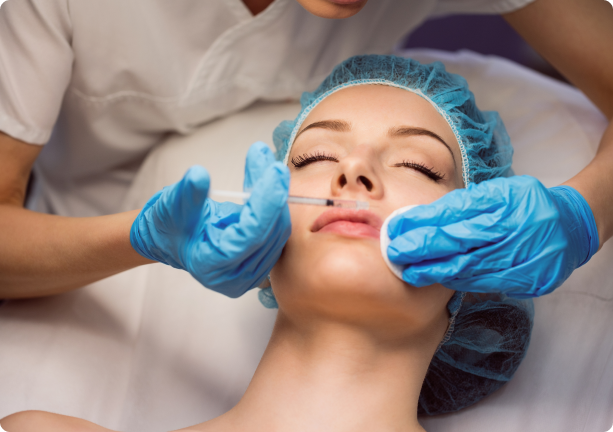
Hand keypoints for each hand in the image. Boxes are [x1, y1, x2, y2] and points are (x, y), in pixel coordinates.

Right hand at [130, 142, 290, 297]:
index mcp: (212, 267)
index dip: (265, 203)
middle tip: (268, 158)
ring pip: (278, 229)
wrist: (172, 238)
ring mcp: (251, 272)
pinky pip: (277, 229)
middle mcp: (236, 277)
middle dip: (273, 192)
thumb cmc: (169, 225)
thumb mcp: (171, 207)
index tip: (274, 170)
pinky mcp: (262, 261)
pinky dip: (274, 201)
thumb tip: (199, 175)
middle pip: (269, 232)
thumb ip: (187, 194)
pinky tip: (267, 177)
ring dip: (276, 193)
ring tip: (264, 160)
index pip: (250, 236)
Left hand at [386, 176, 598, 297]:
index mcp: (508, 203)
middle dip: (424, 252)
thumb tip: (418, 218)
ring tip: (411, 271)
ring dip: (437, 272)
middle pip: (462, 246)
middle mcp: (517, 231)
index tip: (397, 230)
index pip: (457, 216)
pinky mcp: (531, 280)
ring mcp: (526, 259)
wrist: (570, 226)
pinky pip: (487, 284)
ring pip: (472, 269)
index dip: (424, 225)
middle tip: (394, 255)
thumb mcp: (496, 192)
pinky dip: (460, 281)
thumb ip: (461, 205)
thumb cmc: (526, 204)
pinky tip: (441, 278)